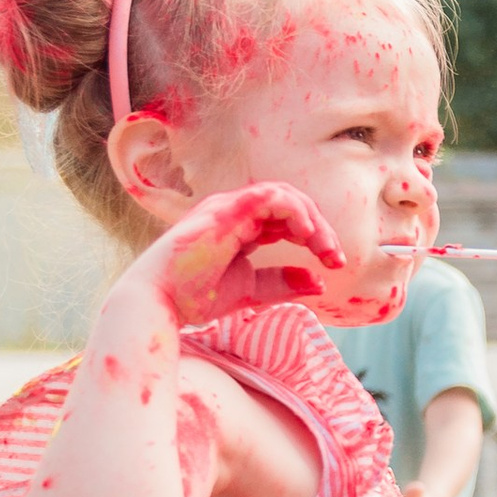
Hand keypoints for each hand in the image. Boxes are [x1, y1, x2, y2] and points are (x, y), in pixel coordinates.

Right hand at [128, 185, 346, 328]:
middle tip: (336, 259)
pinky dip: (294, 211)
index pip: (287, 219)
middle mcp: (235, 212)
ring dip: (312, 221)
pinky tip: (307, 234)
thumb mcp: (250, 290)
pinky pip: (269, 196)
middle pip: (291, 204)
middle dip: (320, 229)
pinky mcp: (225, 211)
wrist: (161, 301)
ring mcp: (229, 208)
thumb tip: (318, 282)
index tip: (333, 265)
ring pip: (285, 195)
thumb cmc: (195, 296)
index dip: (315, 237)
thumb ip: (283, 283)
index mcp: (240, 228)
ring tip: (325, 249)